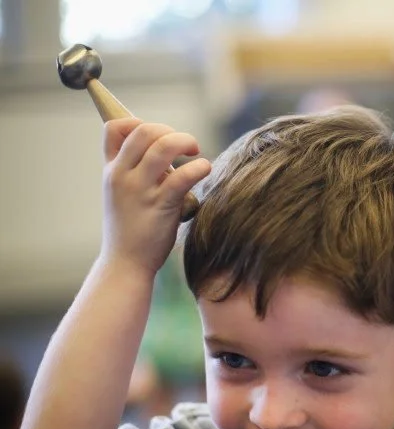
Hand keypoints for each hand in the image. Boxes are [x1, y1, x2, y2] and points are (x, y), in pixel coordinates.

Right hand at [100, 119, 211, 276]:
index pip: (114, 128)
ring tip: (196, 152)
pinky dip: (199, 167)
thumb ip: (134, 173)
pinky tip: (205, 169)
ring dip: (185, 141)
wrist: (125, 264)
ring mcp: (140, 190)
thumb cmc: (130, 230)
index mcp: (110, 170)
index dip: (138, 122)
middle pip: (143, 130)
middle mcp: (121, 176)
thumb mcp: (121, 195)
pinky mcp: (160, 205)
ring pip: (162, 146)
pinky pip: (182, 175)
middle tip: (185, 146)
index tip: (157, 136)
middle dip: (169, 130)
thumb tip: (163, 151)